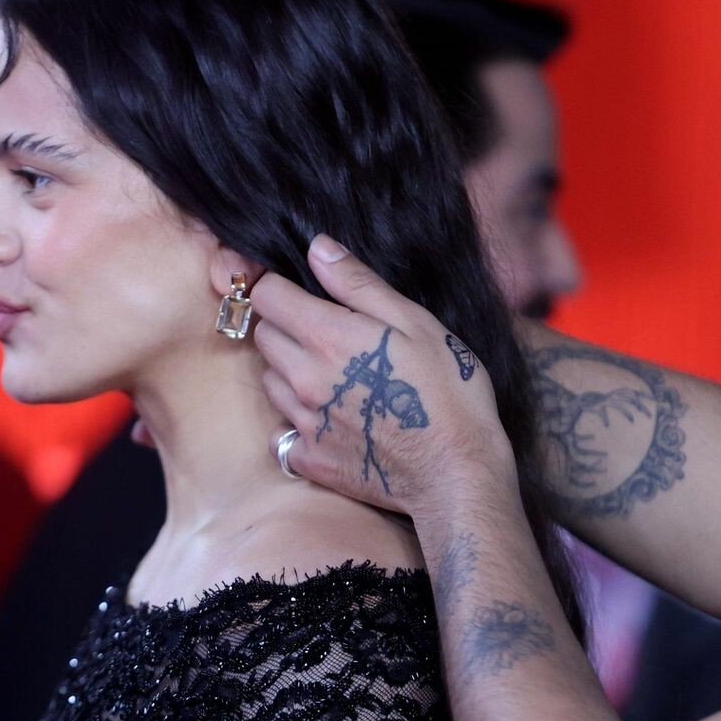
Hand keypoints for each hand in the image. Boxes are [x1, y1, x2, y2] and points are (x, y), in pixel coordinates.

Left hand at [250, 234, 515, 514]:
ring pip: (270, 381)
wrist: (457, 473)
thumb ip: (359, 284)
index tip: (299, 293)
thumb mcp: (416, 322)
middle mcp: (304, 378)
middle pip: (262, 336)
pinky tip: (336, 421)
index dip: (278, 287)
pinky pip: (283, 432)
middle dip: (285, 327)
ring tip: (337, 379)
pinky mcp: (309, 460)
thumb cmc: (448, 391)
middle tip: (331, 336)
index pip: (265, 295)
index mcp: (327, 337)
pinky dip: (300, 423)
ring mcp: (303, 422)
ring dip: (290, 373)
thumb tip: (316, 248)